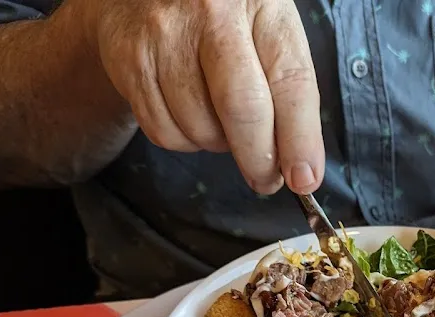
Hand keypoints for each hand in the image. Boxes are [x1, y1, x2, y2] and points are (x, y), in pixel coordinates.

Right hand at [75, 0, 323, 193]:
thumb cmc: (225, 14)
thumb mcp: (268, 28)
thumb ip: (288, 89)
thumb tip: (300, 168)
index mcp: (260, 3)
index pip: (290, 83)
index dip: (300, 140)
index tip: (305, 178)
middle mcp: (212, 13)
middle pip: (242, 109)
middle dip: (259, 160)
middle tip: (267, 180)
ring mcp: (165, 36)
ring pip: (200, 128)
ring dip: (219, 144)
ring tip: (222, 121)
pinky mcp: (129, 59)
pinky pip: (164, 131)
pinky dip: (184, 140)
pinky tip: (191, 115)